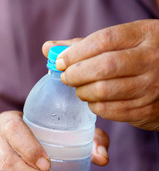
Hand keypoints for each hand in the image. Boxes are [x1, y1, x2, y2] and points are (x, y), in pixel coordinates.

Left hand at [42, 19, 158, 130]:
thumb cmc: (138, 58)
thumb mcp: (122, 43)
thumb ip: (84, 45)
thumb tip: (48, 48)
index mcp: (144, 35)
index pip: (103, 40)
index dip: (76, 52)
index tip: (60, 61)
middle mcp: (152, 59)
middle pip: (103, 66)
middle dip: (76, 74)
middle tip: (67, 77)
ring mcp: (152, 85)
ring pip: (105, 90)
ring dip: (83, 91)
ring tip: (80, 89)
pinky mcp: (147, 109)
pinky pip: (111, 110)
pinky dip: (95, 107)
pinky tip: (94, 100)